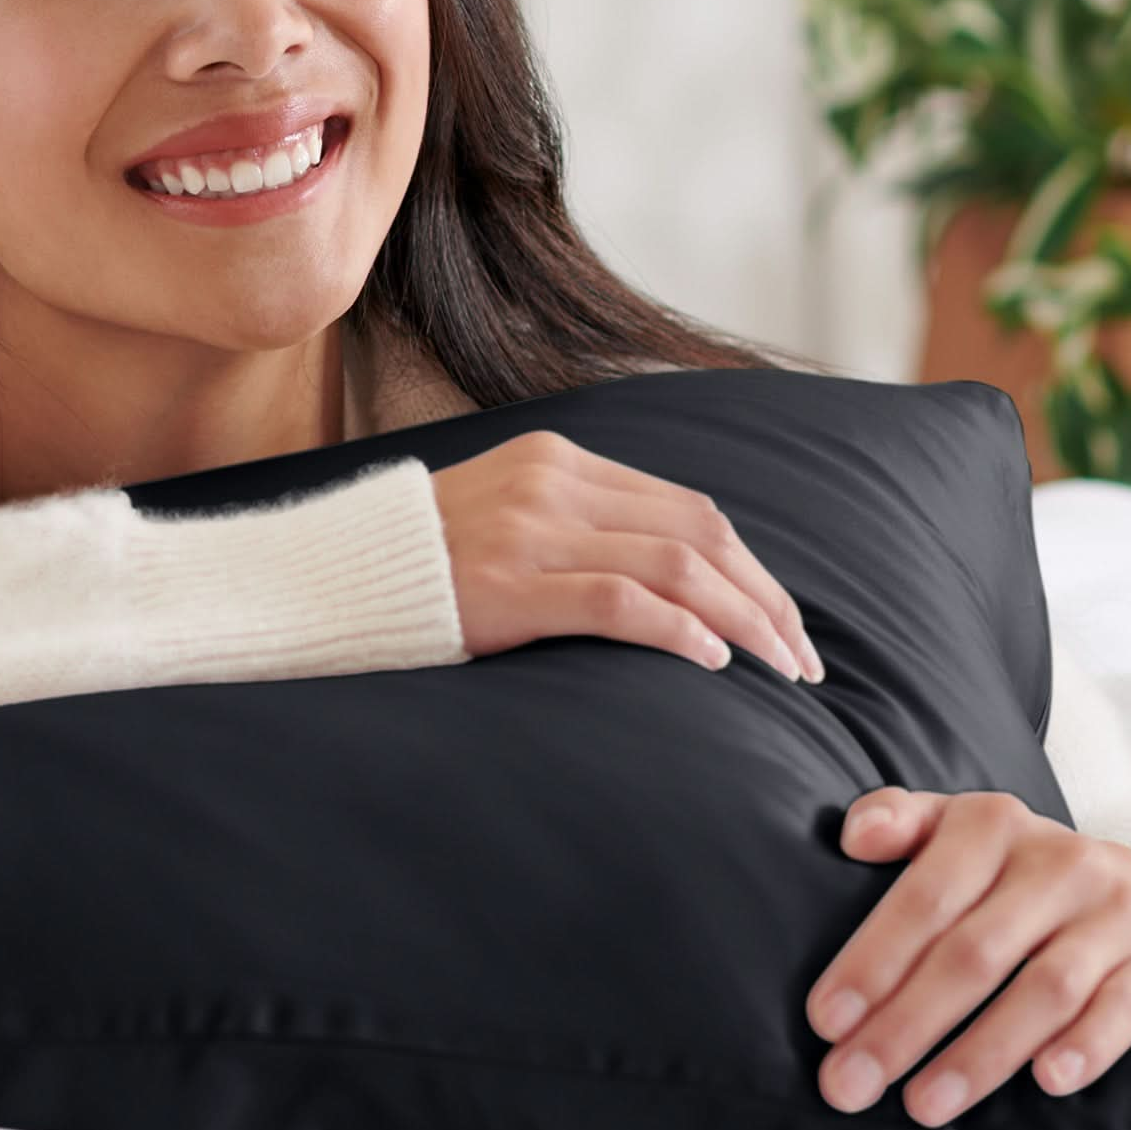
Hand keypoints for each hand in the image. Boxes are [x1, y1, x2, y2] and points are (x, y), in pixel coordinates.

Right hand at [429, 432, 823, 682]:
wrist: (328, 577)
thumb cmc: (423, 566)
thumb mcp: (506, 519)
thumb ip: (578, 528)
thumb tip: (670, 577)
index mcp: (558, 460)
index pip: (687, 507)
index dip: (750, 567)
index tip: (784, 619)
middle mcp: (551, 484)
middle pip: (698, 534)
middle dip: (765, 598)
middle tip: (802, 659)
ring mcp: (529, 531)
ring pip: (675, 566)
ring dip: (743, 621)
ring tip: (779, 669)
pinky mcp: (509, 585)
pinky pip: (619, 602)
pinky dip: (678, 630)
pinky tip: (712, 662)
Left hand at [806, 786, 1130, 1127]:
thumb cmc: (1028, 876)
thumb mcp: (968, 832)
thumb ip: (904, 822)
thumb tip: (853, 836)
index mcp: (993, 824)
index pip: (923, 898)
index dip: (871, 960)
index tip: (824, 1022)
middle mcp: (1059, 862)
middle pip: (973, 953)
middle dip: (904, 1025)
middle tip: (850, 1085)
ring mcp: (1118, 913)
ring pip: (1043, 990)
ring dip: (980, 1054)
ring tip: (922, 1106)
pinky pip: (1124, 1009)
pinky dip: (1085, 1046)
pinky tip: (1047, 1084)